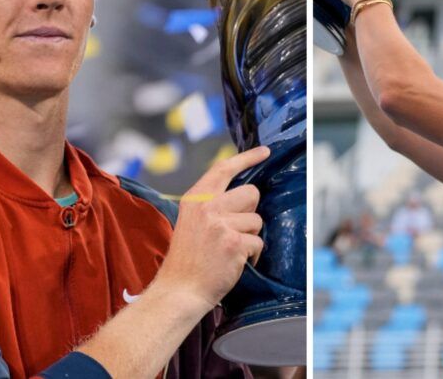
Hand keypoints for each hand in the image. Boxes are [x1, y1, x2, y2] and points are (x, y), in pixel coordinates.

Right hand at [154, 146, 269, 310]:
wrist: (178, 291)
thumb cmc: (187, 261)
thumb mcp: (191, 222)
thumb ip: (212, 206)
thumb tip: (246, 195)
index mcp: (195, 200)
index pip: (223, 169)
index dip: (246, 158)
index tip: (264, 151)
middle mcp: (207, 207)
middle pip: (251, 193)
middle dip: (251, 211)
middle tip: (237, 230)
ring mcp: (220, 224)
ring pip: (256, 221)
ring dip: (249, 237)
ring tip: (229, 251)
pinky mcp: (234, 243)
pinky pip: (258, 242)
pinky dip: (252, 255)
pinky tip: (235, 263)